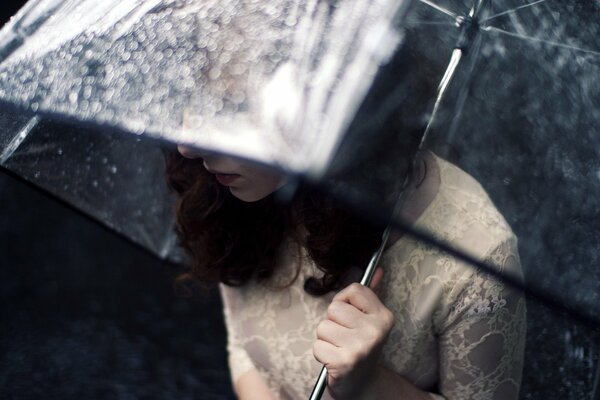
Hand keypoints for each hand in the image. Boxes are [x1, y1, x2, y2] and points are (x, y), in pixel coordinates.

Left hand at [313, 268, 393, 398]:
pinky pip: (317, 346)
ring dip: (325, 339)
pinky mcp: (344, 362)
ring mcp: (360, 347)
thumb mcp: (370, 320)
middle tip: (344, 337)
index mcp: (384, 316)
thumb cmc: (361, 347)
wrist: (362, 385)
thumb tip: (377, 270)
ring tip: (338, 348)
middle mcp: (375, 330)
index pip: (354, 290)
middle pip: (334, 308)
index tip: (349, 316)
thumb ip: (370, 295)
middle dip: (332, 322)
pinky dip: (321, 354)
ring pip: (323, 326)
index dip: (344, 301)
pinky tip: (334, 359)